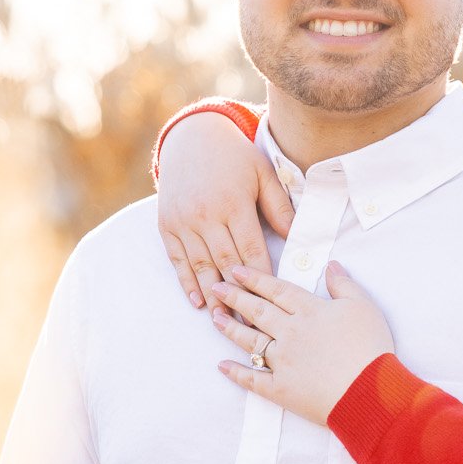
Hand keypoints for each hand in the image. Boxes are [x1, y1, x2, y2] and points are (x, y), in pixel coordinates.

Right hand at [157, 113, 295, 308]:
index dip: (262, 279)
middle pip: (225, 263)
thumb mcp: (263, 174)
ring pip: (200, 265)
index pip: (251, 250)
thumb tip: (296, 238)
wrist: (191, 137)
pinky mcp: (167, 224)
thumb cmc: (235, 157)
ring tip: (225, 321)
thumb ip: (279, 207)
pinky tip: (197, 300)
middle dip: (239, 297)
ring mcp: (183, 220)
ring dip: (213, 295)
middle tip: (251, 326)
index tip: (272, 303)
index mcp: (233, 203)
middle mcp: (206, 214)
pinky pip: (177, 259)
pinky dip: (186, 281)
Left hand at [211, 263, 396, 423]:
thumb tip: (331, 265)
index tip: (235, 270)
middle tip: (216, 288)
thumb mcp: (364, 307)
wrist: (369, 390)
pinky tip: (222, 366)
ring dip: (231, 329)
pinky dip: (237, 373)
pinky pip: (254, 380)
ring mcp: (282, 362)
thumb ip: (344, 285)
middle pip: (257, 311)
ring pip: (251, 341)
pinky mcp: (281, 389)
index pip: (276, 290)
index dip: (255, 278)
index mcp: (309, 311)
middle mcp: (290, 332)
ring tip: (215, 318)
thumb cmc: (370, 347)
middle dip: (235, 298)